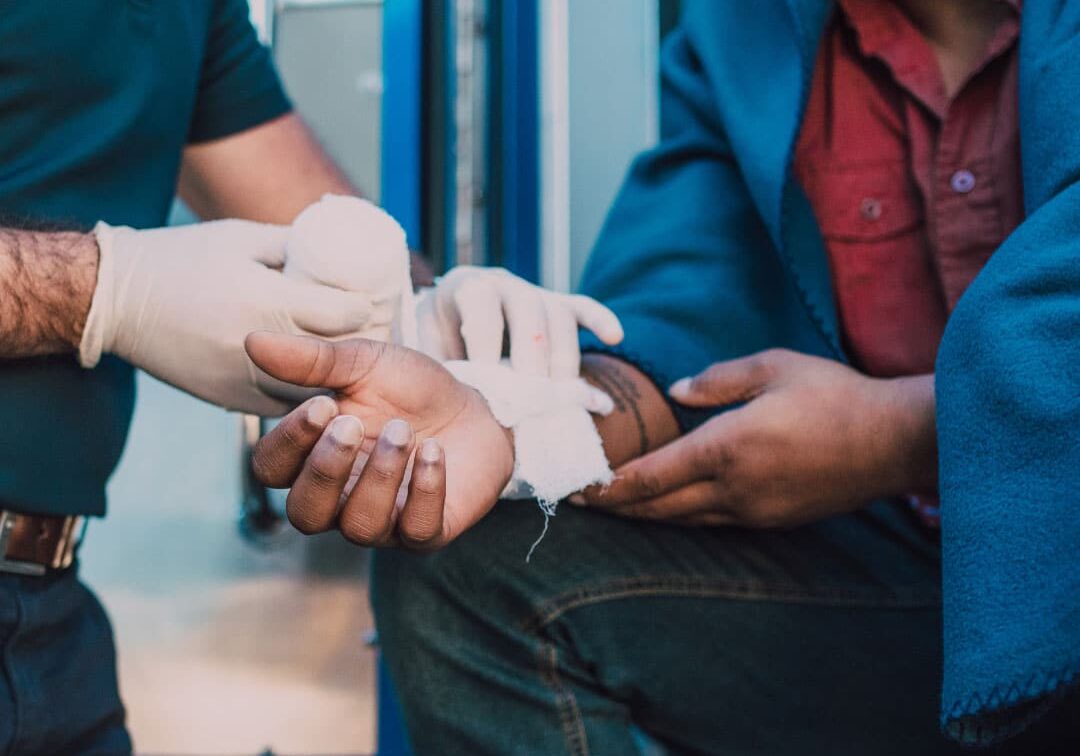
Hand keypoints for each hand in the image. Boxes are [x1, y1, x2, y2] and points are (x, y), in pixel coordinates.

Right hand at [80, 220, 377, 414]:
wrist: (115, 299)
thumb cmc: (183, 258)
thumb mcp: (244, 237)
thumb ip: (292, 244)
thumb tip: (336, 249)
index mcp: (269, 300)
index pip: (344, 315)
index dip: (365, 310)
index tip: (369, 303)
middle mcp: (261, 346)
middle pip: (336, 357)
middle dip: (358, 345)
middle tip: (372, 334)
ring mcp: (243, 378)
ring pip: (311, 390)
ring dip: (332, 379)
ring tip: (346, 363)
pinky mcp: (227, 398)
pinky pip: (280, 407)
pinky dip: (299, 397)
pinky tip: (311, 384)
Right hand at [244, 331, 514, 548]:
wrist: (476, 408)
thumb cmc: (409, 392)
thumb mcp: (363, 364)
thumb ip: (311, 360)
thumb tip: (252, 341)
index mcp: (312, 459)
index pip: (271, 470)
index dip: (289, 442)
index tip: (323, 404)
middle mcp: (340, 500)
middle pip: (304, 514)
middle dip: (325, 469)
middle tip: (352, 424)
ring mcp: (384, 521)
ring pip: (360, 527)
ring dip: (379, 475)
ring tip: (403, 431)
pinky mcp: (428, 531)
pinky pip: (416, 530)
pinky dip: (424, 490)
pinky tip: (433, 451)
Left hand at [416, 266, 623, 377]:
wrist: (450, 315)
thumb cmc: (437, 338)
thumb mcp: (424, 345)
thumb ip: (436, 362)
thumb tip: (449, 387)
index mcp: (467, 287)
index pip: (482, 305)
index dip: (487, 342)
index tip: (489, 381)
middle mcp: (505, 283)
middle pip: (529, 311)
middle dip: (532, 357)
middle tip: (531, 397)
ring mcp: (536, 292)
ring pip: (560, 314)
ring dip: (564, 356)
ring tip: (561, 394)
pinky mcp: (559, 305)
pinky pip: (584, 307)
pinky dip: (601, 319)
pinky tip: (615, 337)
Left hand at [580, 350, 935, 527]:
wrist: (892, 441)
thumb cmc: (833, 395)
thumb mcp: (772, 367)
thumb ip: (717, 380)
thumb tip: (677, 392)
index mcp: (725, 448)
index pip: (650, 476)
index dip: (611, 486)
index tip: (582, 488)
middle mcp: (732, 488)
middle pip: (659, 507)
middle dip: (618, 507)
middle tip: (585, 502)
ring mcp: (754, 510)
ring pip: (685, 519)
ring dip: (648, 514)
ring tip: (620, 507)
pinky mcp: (774, 519)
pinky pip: (715, 521)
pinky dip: (685, 515)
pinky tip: (675, 506)